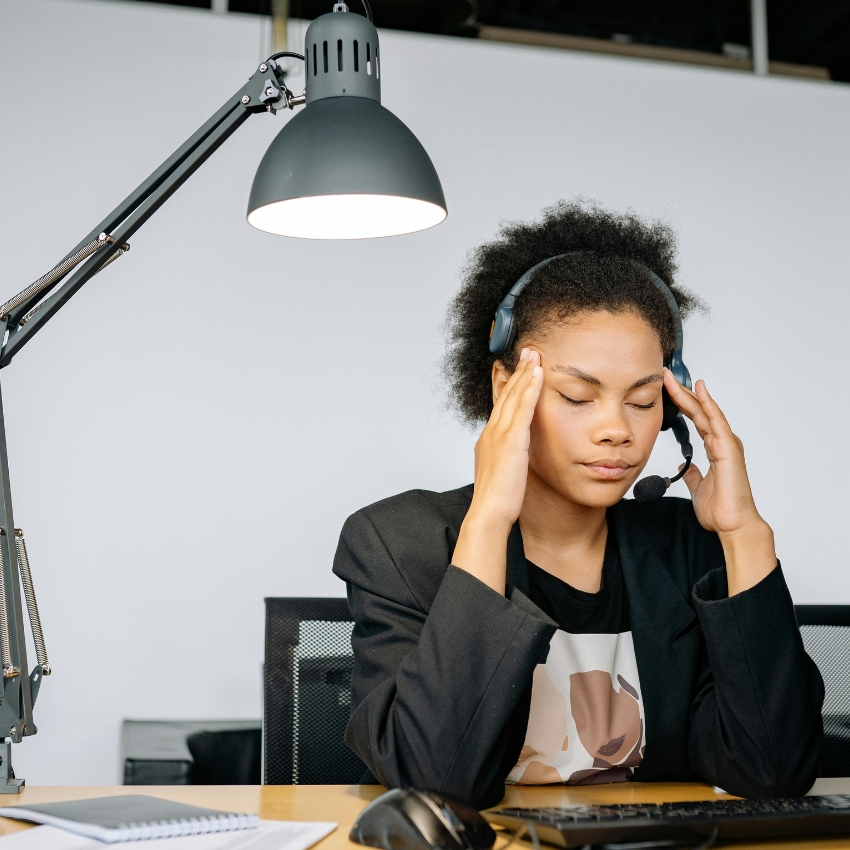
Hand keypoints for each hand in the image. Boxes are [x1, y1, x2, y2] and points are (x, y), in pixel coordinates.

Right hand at [451, 348, 542, 593]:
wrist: (489, 513)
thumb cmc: (497, 501)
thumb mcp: (502, 474)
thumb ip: (507, 460)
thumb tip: (514, 457)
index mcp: (488, 440)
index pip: (500, 406)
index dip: (509, 385)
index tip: (516, 369)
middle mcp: (491, 433)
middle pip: (505, 394)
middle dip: (517, 371)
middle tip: (526, 352)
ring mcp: (499, 435)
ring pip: (513, 396)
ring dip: (525, 373)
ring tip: (534, 355)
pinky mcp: (511, 441)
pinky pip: (522, 408)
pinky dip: (530, 389)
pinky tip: (538, 375)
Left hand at [663, 369, 775, 594]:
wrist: (733, 525)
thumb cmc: (721, 509)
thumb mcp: (699, 487)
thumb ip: (695, 475)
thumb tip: (689, 468)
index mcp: (715, 449)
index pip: (695, 419)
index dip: (681, 403)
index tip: (666, 390)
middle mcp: (722, 442)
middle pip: (699, 411)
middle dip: (682, 392)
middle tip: (665, 376)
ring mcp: (727, 444)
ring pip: (706, 412)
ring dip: (690, 394)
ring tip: (674, 378)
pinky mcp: (729, 449)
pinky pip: (716, 422)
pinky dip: (708, 405)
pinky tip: (700, 391)